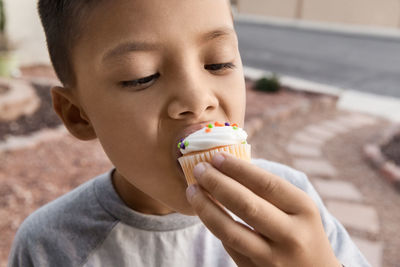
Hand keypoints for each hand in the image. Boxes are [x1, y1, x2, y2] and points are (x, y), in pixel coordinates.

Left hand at [186, 152, 340, 266]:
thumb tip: (228, 166)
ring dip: (206, 208)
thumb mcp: (299, 209)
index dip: (238, 169)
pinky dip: (215, 227)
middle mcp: (291, 235)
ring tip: (192, 191)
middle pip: (246, 205)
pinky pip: (229, 247)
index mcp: (304, 210)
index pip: (266, 183)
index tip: (216, 157)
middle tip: (199, 170)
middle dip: (217, 184)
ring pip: (230, 231)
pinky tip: (206, 212)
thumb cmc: (302, 232)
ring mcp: (274, 258)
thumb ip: (270, 192)